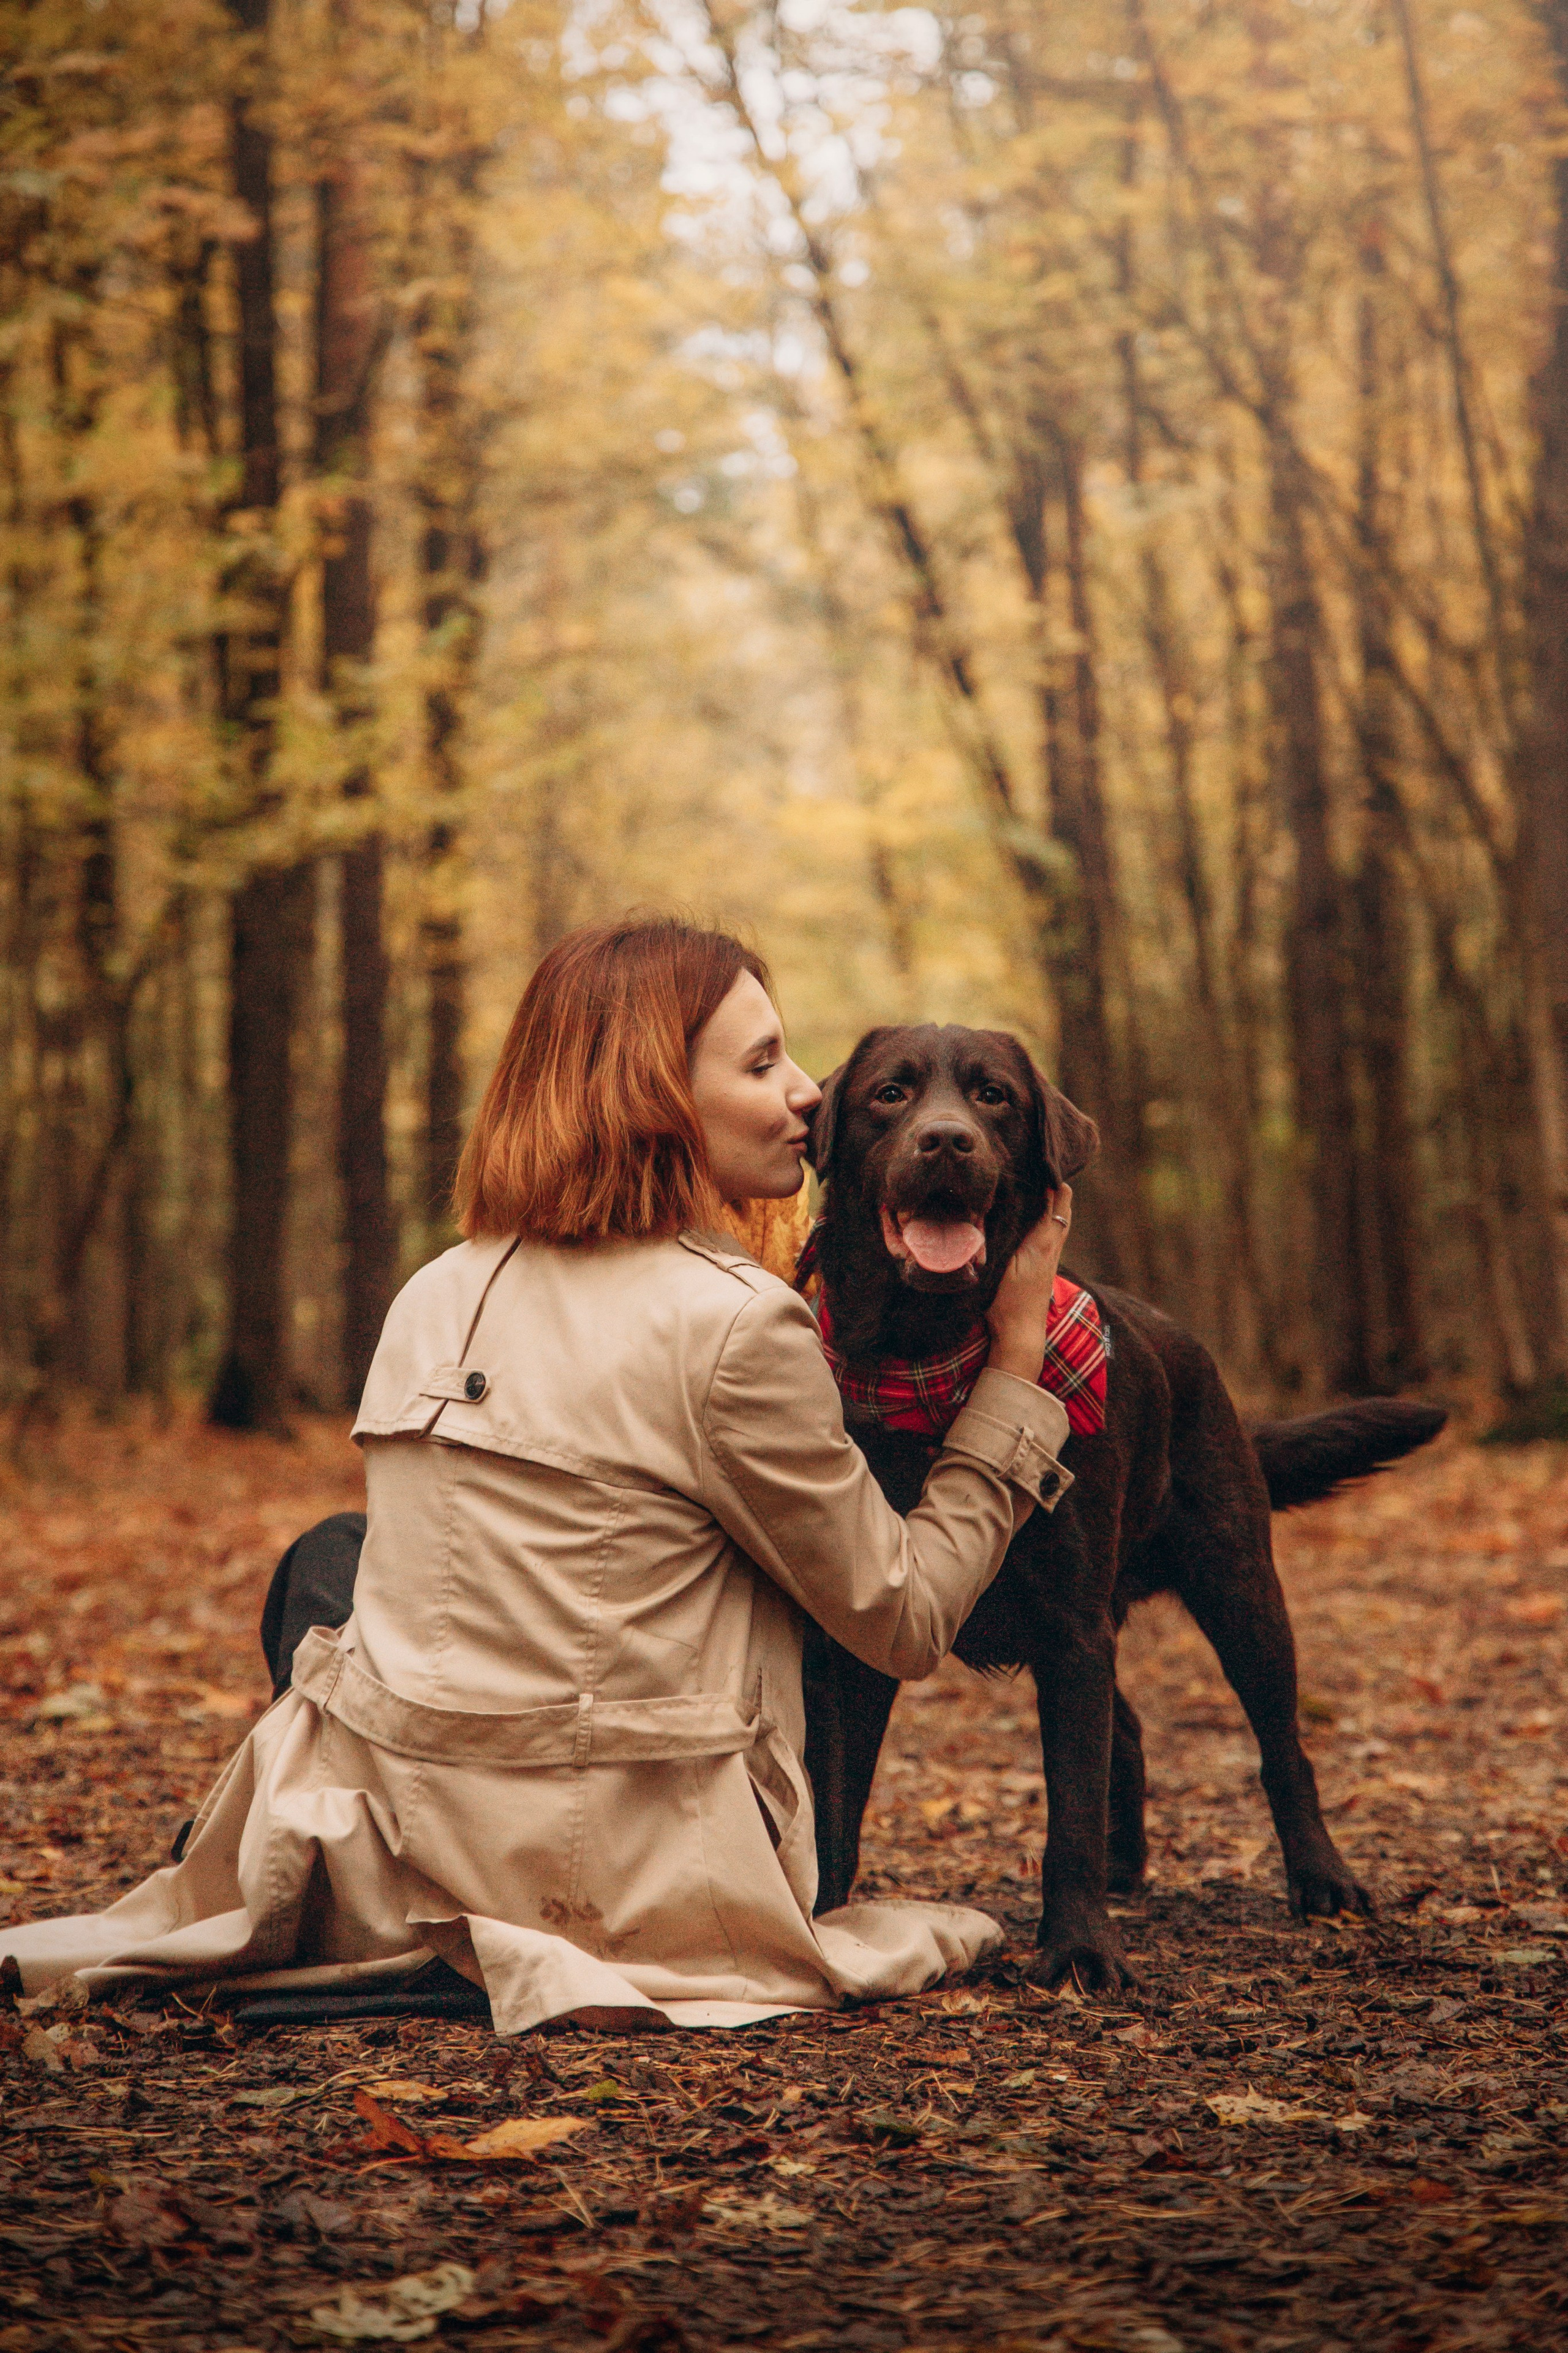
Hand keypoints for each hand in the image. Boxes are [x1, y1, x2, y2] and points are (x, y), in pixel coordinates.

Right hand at [985, 1186, 1072, 1379]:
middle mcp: (1051, 1248)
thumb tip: (1006, 1207)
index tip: (1041, 1163)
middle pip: (1062, 1211)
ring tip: (1045, 1187)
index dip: (1049, 1183)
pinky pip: (1053, 1236)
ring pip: (1060, 1224)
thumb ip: (1007, 1236)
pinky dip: (1050, 1221)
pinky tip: (1037, 1221)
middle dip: (1057, 1189)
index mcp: (1043, 1243)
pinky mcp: (1045, 1270)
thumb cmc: (1008, 1301)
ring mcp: (1050, 1260)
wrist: (1020, 1334)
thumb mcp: (1004, 1265)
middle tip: (1046, 1169)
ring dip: (1055, 1205)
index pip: (1053, 1204)